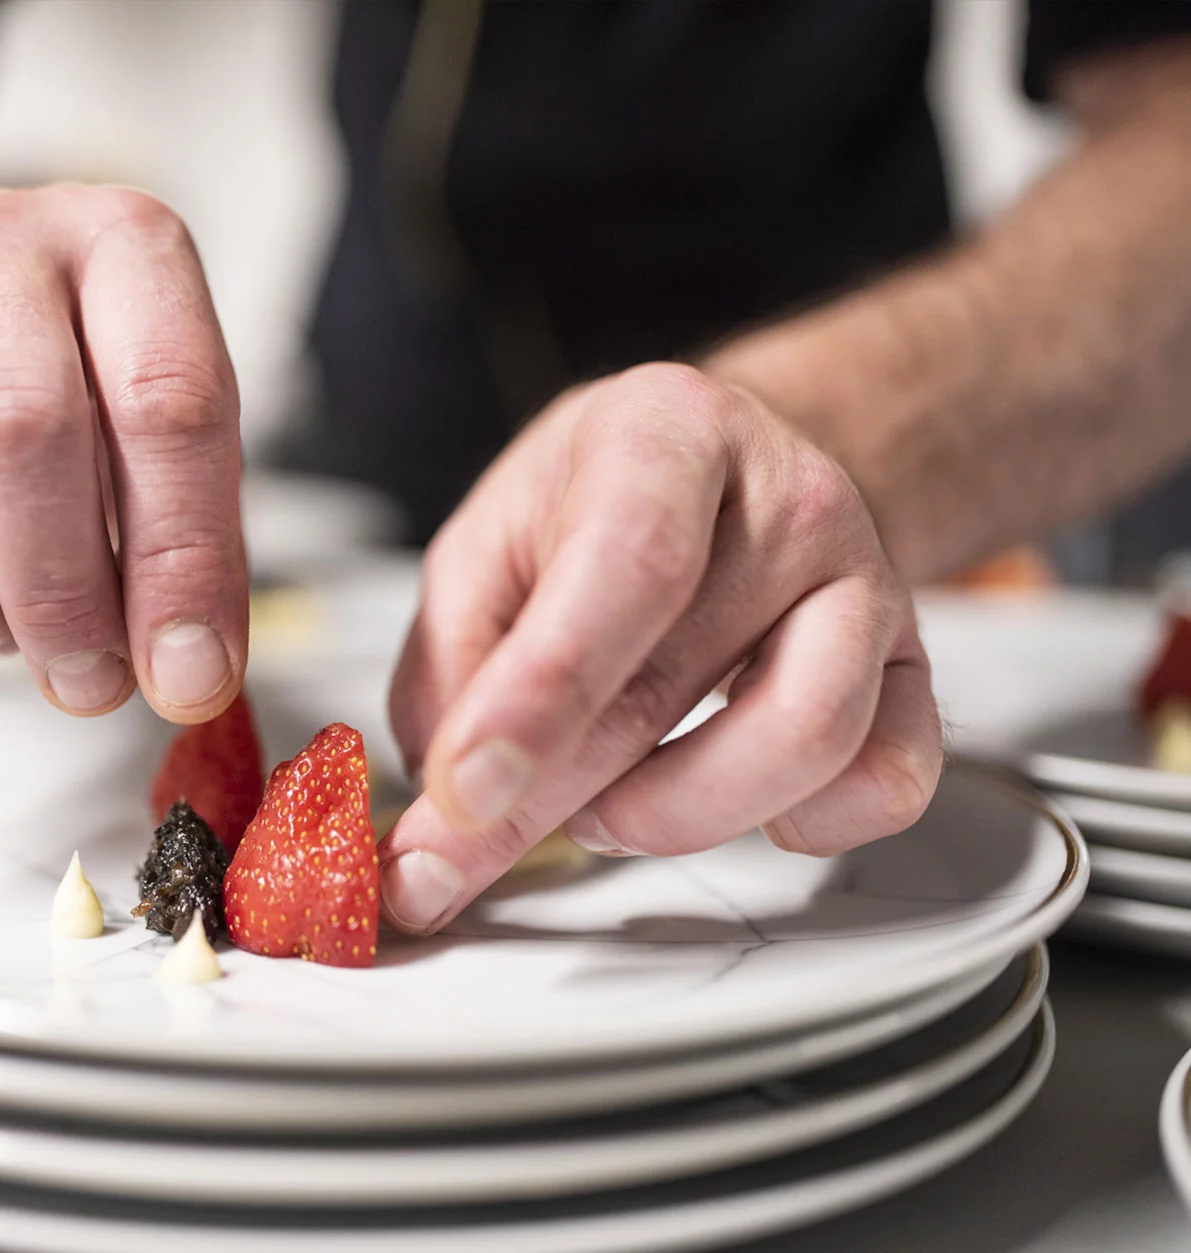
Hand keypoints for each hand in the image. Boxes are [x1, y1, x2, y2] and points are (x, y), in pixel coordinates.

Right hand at [0, 185, 245, 721]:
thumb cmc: (69, 374)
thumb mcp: (161, 426)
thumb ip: (188, 541)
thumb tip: (185, 672)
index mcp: (124, 247)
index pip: (169, 403)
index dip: (184, 560)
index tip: (188, 675)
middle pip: (18, 429)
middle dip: (61, 593)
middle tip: (87, 677)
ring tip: (6, 630)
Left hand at [380, 363, 942, 933]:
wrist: (730, 477)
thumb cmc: (593, 511)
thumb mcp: (484, 551)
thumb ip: (450, 669)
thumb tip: (449, 808)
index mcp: (664, 435)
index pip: (625, 564)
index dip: (541, 694)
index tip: (466, 791)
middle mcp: (789, 499)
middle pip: (677, 680)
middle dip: (546, 802)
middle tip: (454, 860)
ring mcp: (868, 585)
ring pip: (803, 742)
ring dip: (669, 815)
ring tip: (600, 805)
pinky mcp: (912, 674)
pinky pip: (883, 785)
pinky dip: (794, 827)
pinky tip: (720, 798)